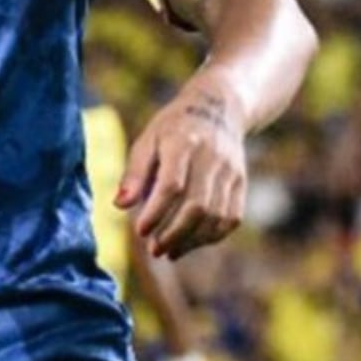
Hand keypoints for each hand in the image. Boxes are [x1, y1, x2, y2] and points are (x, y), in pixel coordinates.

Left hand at [116, 71, 246, 258]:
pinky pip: (231, 218)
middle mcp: (211, 157)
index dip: (156, 211)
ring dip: (193, 240)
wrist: (218, 109)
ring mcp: (230, 171)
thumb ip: (134, 173)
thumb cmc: (173, 127)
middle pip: (197, 205)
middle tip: (154, 250)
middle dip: (175, 233)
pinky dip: (212, 236)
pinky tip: (191, 243)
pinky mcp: (241, 182)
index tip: (140, 231)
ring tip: (169, 251)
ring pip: (216, 216)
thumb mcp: (148, 139)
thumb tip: (119, 205)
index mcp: (183, 142)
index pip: (172, 184)